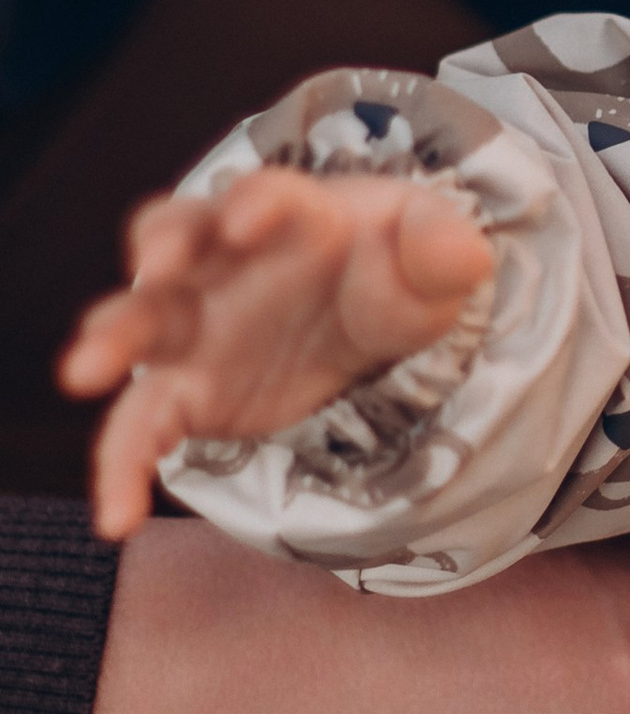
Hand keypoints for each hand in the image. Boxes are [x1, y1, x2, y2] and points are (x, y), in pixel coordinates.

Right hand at [60, 168, 494, 536]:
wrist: (378, 319)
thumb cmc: (396, 267)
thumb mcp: (435, 256)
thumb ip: (442, 249)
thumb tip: (459, 252)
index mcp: (289, 215)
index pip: (264, 196)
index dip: (254, 204)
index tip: (250, 222)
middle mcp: (223, 262)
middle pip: (172, 240)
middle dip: (160, 250)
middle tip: (155, 266)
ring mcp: (197, 326)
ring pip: (139, 324)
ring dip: (110, 340)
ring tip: (85, 373)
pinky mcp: (188, 391)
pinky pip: (141, 426)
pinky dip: (121, 466)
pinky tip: (115, 517)